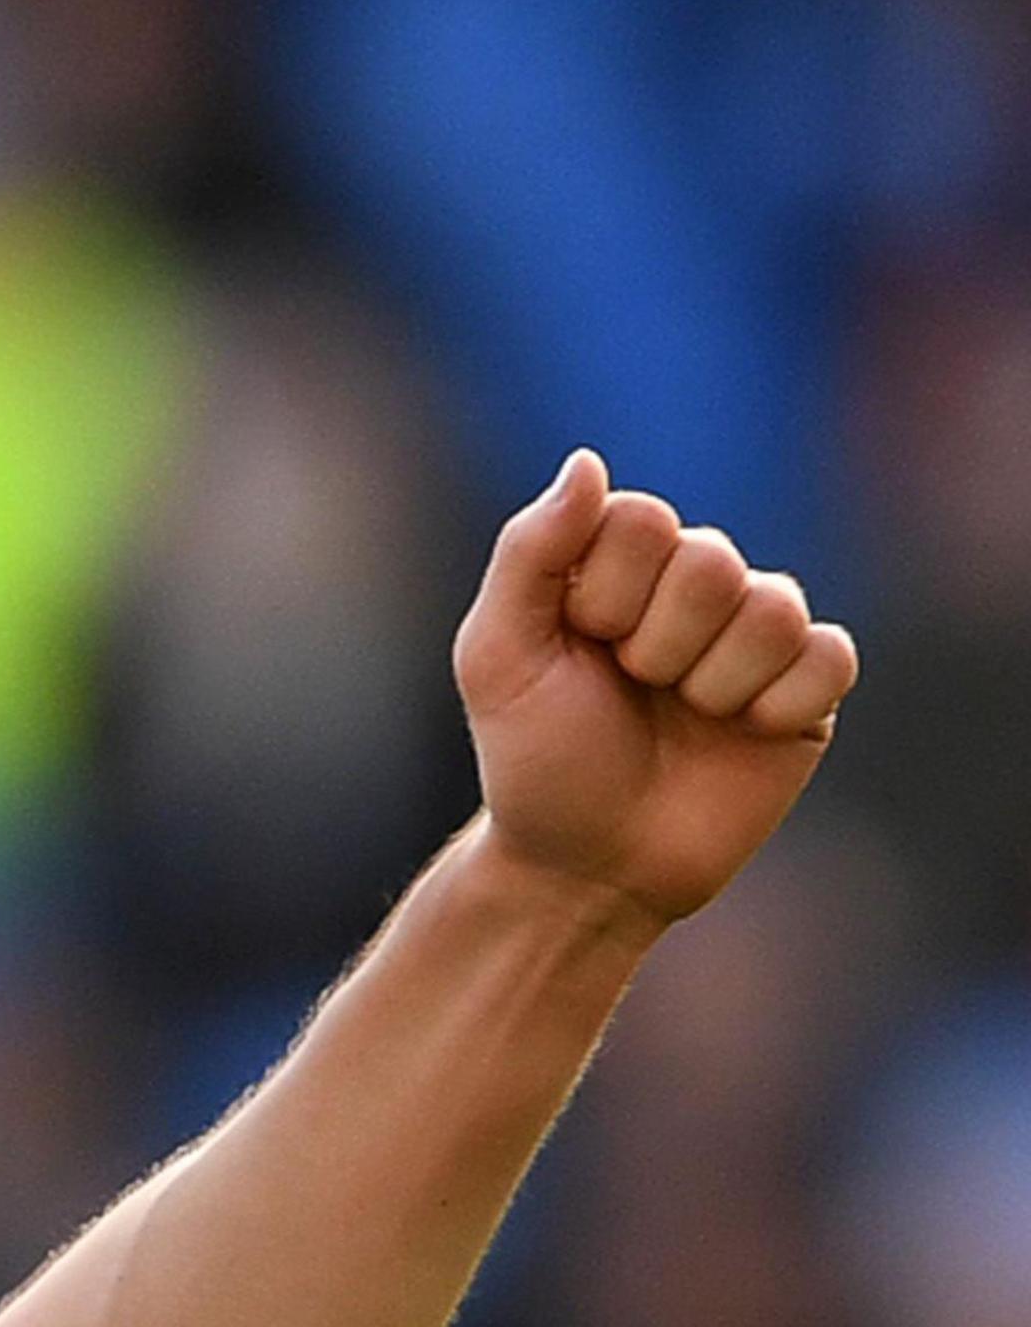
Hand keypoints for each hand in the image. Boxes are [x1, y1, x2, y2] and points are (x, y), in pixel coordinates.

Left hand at [451, 449, 857, 932]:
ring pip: (775, 606)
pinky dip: (778, 704)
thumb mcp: (499, 653)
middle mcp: (692, 588)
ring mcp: (753, 638)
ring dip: (712, 679)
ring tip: (681, 714)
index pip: (644, 519)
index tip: (581, 643)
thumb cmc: (535, 758)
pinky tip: (739, 733)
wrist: (587, 865)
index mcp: (616, 564)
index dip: (608, 592)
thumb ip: (533, 550)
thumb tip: (589, 461)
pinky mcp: (807, 693)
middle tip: (632, 688)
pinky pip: (829, 657)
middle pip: (712, 560)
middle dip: (656, 642)